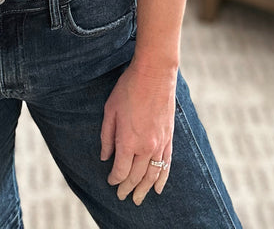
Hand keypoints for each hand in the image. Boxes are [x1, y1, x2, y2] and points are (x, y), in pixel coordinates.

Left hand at [100, 60, 175, 205]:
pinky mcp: (169, 138)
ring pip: (152, 175)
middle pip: (136, 176)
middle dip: (128, 188)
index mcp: (128, 141)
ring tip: (139, 199)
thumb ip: (107, 136)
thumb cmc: (128, 89)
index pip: (120, 170)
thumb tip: (104, 157)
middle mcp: (145, 147)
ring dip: (144, 189)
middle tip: (122, 196)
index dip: (114, 179)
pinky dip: (162, 179)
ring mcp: (160, 144)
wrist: (155, 74)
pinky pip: (167, 165)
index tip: (110, 182)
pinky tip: (158, 188)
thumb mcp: (110, 110)